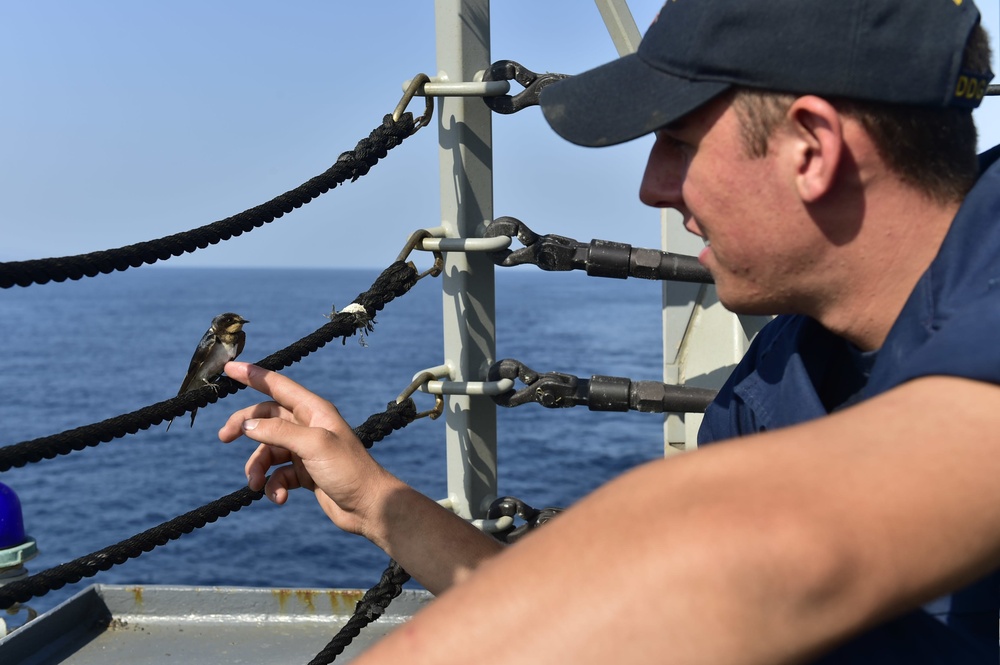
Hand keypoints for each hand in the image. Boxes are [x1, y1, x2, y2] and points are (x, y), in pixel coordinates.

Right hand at [218, 361, 399, 537]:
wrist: (369, 506)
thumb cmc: (348, 470)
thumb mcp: (313, 445)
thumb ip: (279, 432)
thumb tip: (248, 426)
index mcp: (314, 411)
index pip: (278, 386)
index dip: (254, 376)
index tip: (229, 368)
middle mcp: (309, 426)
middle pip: (266, 419)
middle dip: (245, 428)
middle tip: (224, 437)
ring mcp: (305, 450)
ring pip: (268, 451)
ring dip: (258, 468)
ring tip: (256, 484)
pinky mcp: (304, 473)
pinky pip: (277, 475)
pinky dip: (273, 486)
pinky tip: (279, 498)